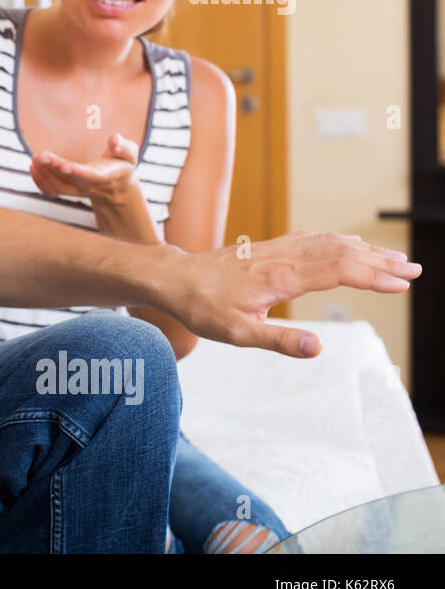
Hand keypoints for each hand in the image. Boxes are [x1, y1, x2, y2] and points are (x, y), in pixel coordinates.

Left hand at [30, 132, 138, 206]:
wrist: (115, 187)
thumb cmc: (122, 164)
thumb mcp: (130, 155)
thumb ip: (124, 147)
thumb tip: (114, 139)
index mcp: (106, 176)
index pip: (91, 176)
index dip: (78, 173)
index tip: (66, 167)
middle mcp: (89, 186)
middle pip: (69, 182)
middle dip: (54, 169)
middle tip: (39, 156)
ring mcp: (77, 191)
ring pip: (58, 189)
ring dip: (44, 175)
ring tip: (34, 159)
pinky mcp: (67, 192)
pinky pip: (51, 192)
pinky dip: (39, 182)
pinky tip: (33, 167)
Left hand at [162, 232, 421, 357]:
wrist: (174, 279)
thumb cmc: (202, 308)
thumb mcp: (236, 334)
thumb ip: (278, 341)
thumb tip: (318, 349)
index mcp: (280, 278)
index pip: (338, 272)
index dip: (373, 277)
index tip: (402, 284)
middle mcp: (282, 258)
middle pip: (341, 253)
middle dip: (380, 261)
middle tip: (414, 270)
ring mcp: (276, 249)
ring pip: (329, 242)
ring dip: (364, 249)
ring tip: (393, 258)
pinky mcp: (268, 248)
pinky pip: (311, 239)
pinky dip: (338, 241)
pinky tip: (348, 245)